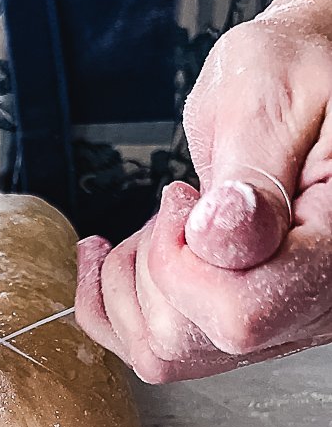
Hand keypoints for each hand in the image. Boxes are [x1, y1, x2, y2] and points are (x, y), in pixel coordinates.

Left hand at [75, 0, 331, 381]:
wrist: (314, 79)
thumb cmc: (299, 74)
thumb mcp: (270, 99)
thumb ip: (249, 173)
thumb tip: (221, 237)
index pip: (241, 313)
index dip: (181, 265)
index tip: (183, 200)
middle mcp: (314, 301)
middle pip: (192, 341)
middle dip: (151, 266)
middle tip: (176, 201)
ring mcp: (279, 318)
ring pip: (165, 353)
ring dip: (130, 283)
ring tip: (160, 222)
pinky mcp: (244, 317)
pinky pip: (158, 350)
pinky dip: (114, 303)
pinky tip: (118, 255)